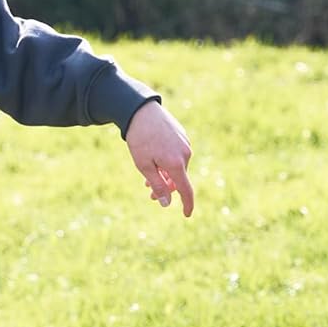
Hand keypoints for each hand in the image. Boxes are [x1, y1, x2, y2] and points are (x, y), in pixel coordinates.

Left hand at [124, 101, 193, 216]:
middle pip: (178, 178)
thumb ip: (157, 185)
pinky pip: (177, 155)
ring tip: (148, 175)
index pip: (186, 190)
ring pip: (177, 166)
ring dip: (165, 174)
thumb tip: (167, 203)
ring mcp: (185, 144)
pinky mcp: (182, 136)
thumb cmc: (140, 140)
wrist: (141, 111)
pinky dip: (167, 162)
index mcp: (177, 164)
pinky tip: (154, 157)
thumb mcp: (144, 166)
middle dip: (165, 187)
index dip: (187, 204)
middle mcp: (185, 154)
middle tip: (149, 192)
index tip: (186, 215)